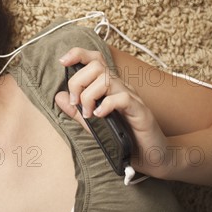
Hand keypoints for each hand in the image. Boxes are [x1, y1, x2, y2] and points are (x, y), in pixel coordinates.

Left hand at [54, 47, 170, 177]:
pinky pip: (122, 98)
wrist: (152, 157)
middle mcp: (121, 87)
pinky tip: (99, 116)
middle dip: (78, 82)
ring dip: (89, 96)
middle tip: (77, 104)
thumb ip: (76, 111)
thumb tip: (58, 96)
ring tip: (88, 113)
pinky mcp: (140, 111)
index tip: (63, 62)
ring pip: (106, 80)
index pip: (95, 60)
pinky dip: (106, 105)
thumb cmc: (125, 139)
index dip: (78, 54)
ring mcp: (131, 98)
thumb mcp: (94, 124)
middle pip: (96, 66)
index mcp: (109, 87)